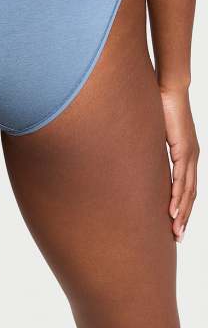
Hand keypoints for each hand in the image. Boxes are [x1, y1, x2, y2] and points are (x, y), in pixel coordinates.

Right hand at [160, 87, 198, 242]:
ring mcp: (190, 154)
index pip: (186, 187)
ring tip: (175, 231)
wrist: (169, 89)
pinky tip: (172, 210)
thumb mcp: (153, 133)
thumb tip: (134, 154)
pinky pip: (181, 178)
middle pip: (190, 194)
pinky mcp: (185, 149)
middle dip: (184, 218)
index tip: (174, 224)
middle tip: (177, 237)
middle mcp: (191, 157)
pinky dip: (177, 197)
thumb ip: (149, 146)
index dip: (181, 207)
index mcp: (185, 155)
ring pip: (188, 191)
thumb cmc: (160, 106)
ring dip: (182, 213)